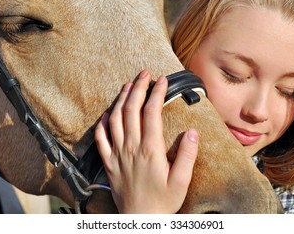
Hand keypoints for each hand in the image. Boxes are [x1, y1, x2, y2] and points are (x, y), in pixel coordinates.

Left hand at [95, 70, 198, 212]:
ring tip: (128, 85)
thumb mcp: (181, 181)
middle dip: (138, 88)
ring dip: (121, 99)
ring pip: (115, 119)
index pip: (152, 112)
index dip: (157, 93)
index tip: (163, 80)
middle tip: (144, 74)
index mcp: (150, 149)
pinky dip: (102, 124)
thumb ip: (187, 156)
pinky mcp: (109, 163)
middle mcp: (131, 147)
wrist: (140, 221)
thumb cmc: (162, 202)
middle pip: (132, 110)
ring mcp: (118, 154)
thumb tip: (192, 132)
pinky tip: (106, 115)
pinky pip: (101, 140)